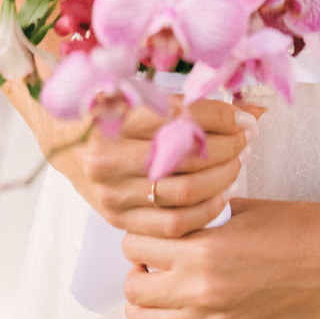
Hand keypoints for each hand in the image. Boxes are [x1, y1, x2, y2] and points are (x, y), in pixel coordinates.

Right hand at [4, 79, 255, 237]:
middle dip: (228, 147)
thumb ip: (196, 102)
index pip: (183, 116)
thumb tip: (254, 110)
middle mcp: (110, 156)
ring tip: (236, 164)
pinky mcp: (118, 219)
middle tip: (245, 140)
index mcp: (116, 116)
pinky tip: (221, 195)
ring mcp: (113, 192)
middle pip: (187, 156)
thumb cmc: (113, 110)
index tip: (247, 119)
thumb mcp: (147, 94)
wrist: (65, 140)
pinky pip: (172, 224)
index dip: (224, 116)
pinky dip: (205, 211)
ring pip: (184, 192)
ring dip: (221, 179)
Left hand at [122, 195, 319, 318]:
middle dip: (136, 274)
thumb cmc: (295, 226)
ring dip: (145, 310)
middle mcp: (202, 290)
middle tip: (150, 265)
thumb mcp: (241, 207)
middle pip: (134, 291)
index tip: (148, 236)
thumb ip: (202, 216)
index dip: (137, 236)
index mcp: (201, 249)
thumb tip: (175, 218)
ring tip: (159, 297)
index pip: (136, 245)